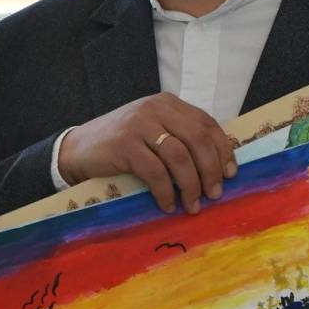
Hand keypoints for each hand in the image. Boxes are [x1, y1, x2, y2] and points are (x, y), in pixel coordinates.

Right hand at [58, 93, 236, 213]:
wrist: (77, 150)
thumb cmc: (121, 145)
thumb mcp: (153, 132)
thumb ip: (179, 138)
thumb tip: (217, 166)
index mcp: (167, 104)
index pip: (206, 123)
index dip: (223, 150)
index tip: (230, 174)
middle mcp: (155, 109)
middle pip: (198, 139)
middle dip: (211, 170)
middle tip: (215, 194)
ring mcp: (139, 125)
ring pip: (179, 156)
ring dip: (191, 185)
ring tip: (193, 205)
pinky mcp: (124, 145)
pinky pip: (156, 172)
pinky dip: (166, 192)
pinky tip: (167, 204)